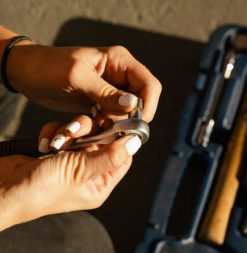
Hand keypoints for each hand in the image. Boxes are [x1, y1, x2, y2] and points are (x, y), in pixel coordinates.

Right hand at [0, 116, 140, 231]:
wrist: (1, 186)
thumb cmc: (39, 189)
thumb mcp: (79, 172)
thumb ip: (109, 156)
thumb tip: (135, 143)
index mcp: (99, 184)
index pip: (122, 158)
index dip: (121, 139)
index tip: (117, 121)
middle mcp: (89, 173)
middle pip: (103, 141)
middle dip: (89, 132)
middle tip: (75, 132)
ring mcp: (72, 160)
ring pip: (84, 132)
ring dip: (69, 131)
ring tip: (56, 143)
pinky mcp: (57, 150)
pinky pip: (65, 131)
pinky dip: (55, 132)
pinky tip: (45, 144)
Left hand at [7, 43, 160, 121]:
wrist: (28, 74)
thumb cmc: (49, 67)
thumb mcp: (77, 77)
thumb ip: (106, 92)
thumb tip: (133, 105)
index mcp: (120, 61)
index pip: (149, 85)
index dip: (147, 106)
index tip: (135, 124)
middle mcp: (120, 75)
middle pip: (142, 101)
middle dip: (132, 118)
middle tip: (115, 129)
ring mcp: (112, 90)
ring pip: (129, 112)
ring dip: (119, 124)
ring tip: (101, 127)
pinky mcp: (102, 102)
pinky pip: (115, 117)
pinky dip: (109, 125)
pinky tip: (96, 127)